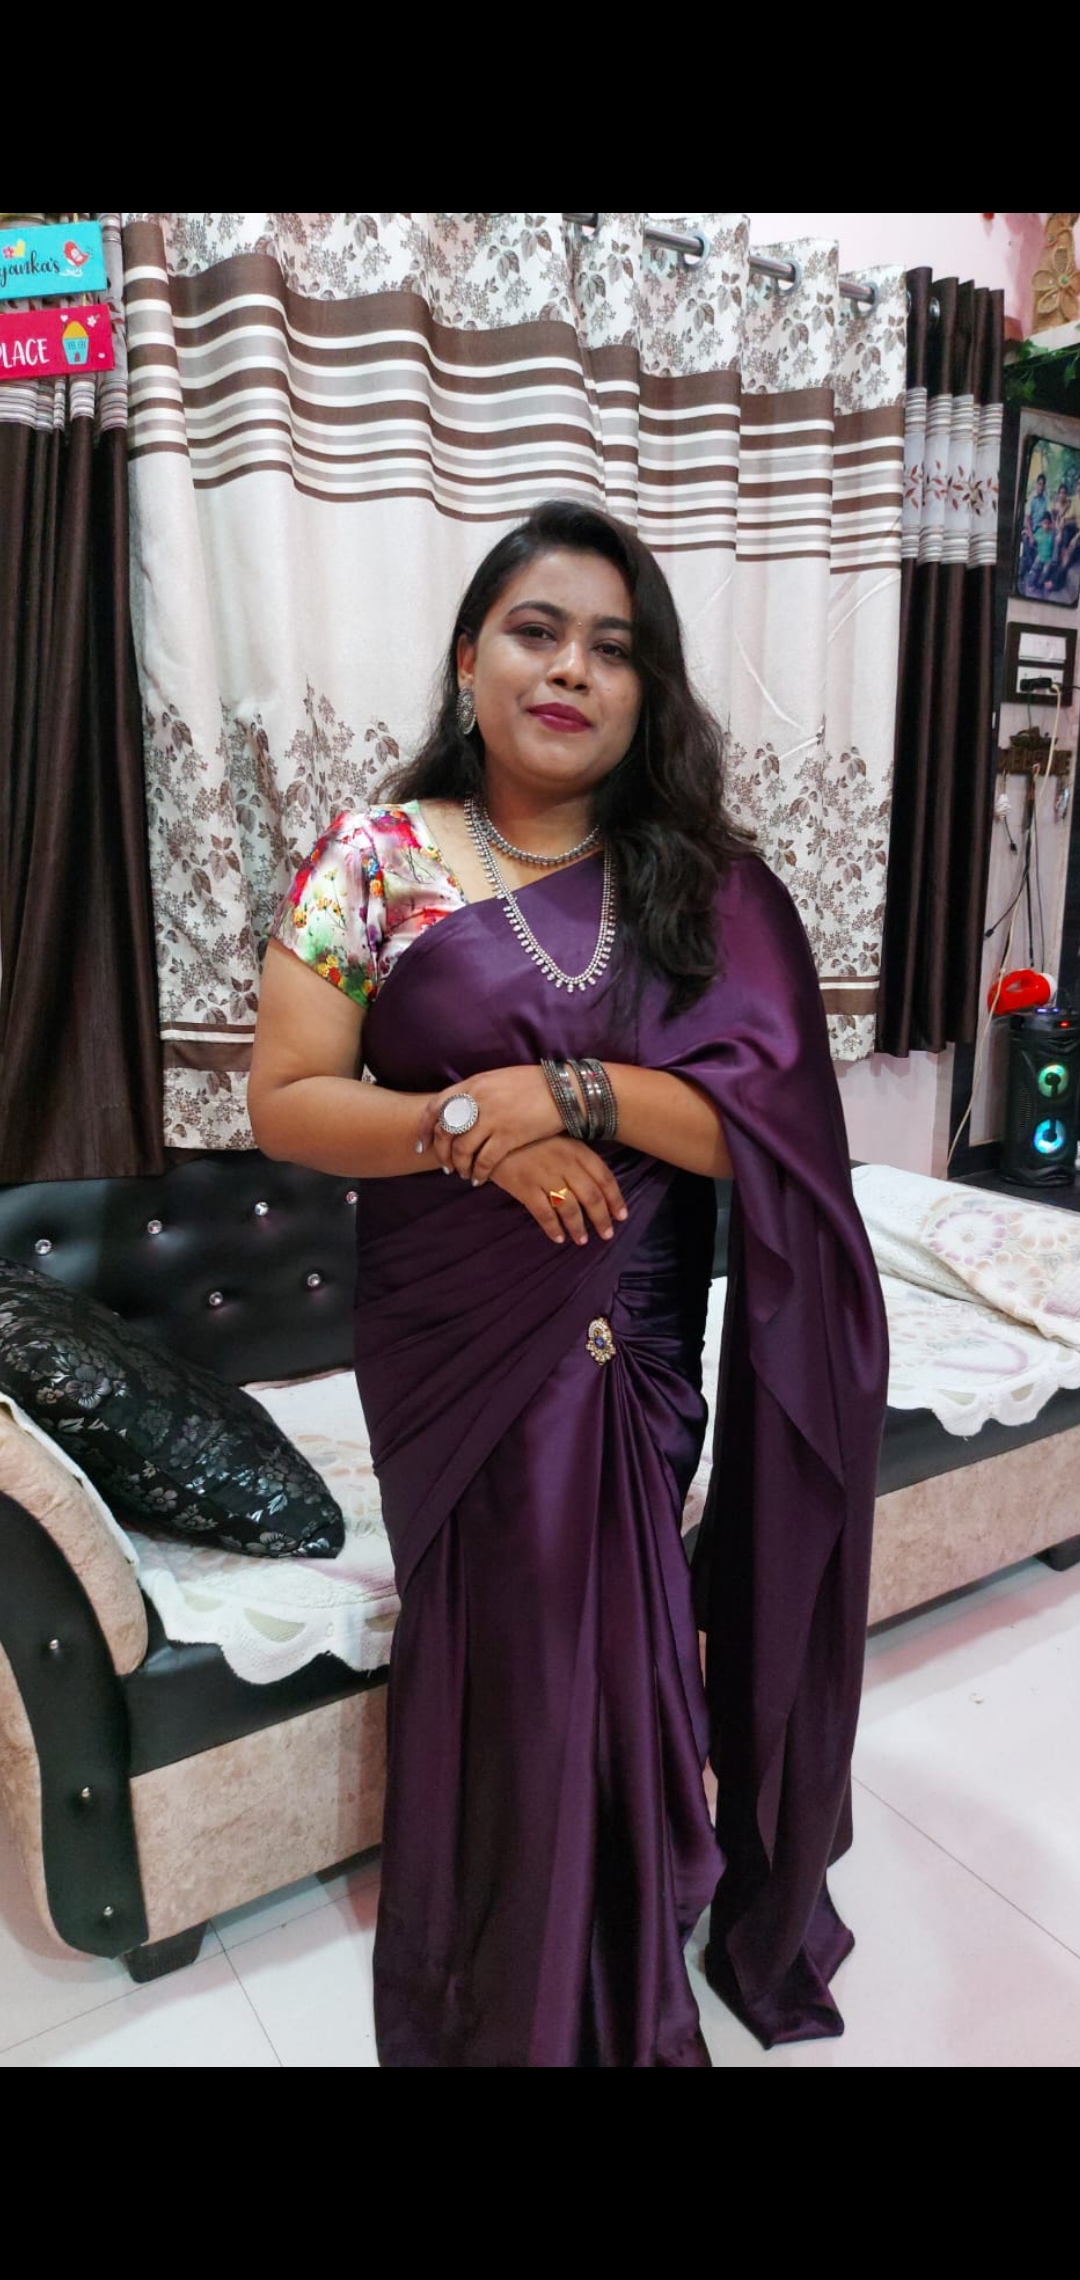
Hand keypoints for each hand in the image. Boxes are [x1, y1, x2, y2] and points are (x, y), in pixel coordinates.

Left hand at [417, 1066, 563, 1182]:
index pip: (435, 1108)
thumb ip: (476, 1093)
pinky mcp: (509, 1136)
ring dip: (460, 1166)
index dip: (424, 1130)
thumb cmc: (533, 1085)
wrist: (564, 1090)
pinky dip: (479, 1172)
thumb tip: (459, 1111)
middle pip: (445, 1132)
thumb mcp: (497, 1080)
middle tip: (446, 1166)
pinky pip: (484, 1160)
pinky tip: (480, 1179)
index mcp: (473, 1085)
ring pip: (462, 1149)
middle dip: (442, 1153)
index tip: (421, 1145)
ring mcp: (492, 1118)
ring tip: (464, 1174)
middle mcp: (478, 1100)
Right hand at [491, 1138, 627, 1246]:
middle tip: (607, 1234)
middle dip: (601, 1219)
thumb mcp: (559, 1138)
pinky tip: (558, 1238)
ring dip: (578, 1228)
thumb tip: (596, 1184)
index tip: (621, 1215)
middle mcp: (564, 1164)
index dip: (615, 1199)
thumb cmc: (529, 1137)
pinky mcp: (525, 1188)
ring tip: (582, 1240)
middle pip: (591, 1197)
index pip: (604, 1177)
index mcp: (576, 1150)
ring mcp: (544, 1176)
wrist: (494, 1133)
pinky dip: (553, 1229)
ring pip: (569, 1209)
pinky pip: (544, 1214)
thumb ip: (577, 1157)